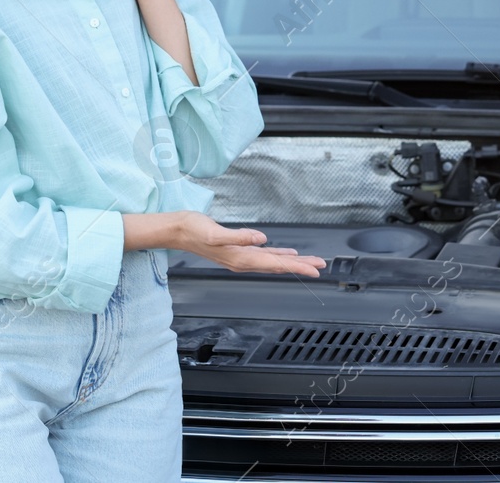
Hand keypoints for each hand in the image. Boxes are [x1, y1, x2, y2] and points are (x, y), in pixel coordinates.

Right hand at [172, 211, 327, 276]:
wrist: (178, 230)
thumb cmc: (194, 230)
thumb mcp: (215, 233)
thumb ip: (239, 237)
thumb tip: (261, 239)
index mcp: (241, 258)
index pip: (275, 264)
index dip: (297, 266)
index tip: (314, 269)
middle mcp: (243, 260)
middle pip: (278, 265)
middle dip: (301, 266)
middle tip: (321, 266)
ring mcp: (241, 257)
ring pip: (273, 261)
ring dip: (292, 262)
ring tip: (310, 262)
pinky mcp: (238, 249)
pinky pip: (264, 255)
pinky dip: (278, 254)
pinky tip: (286, 253)